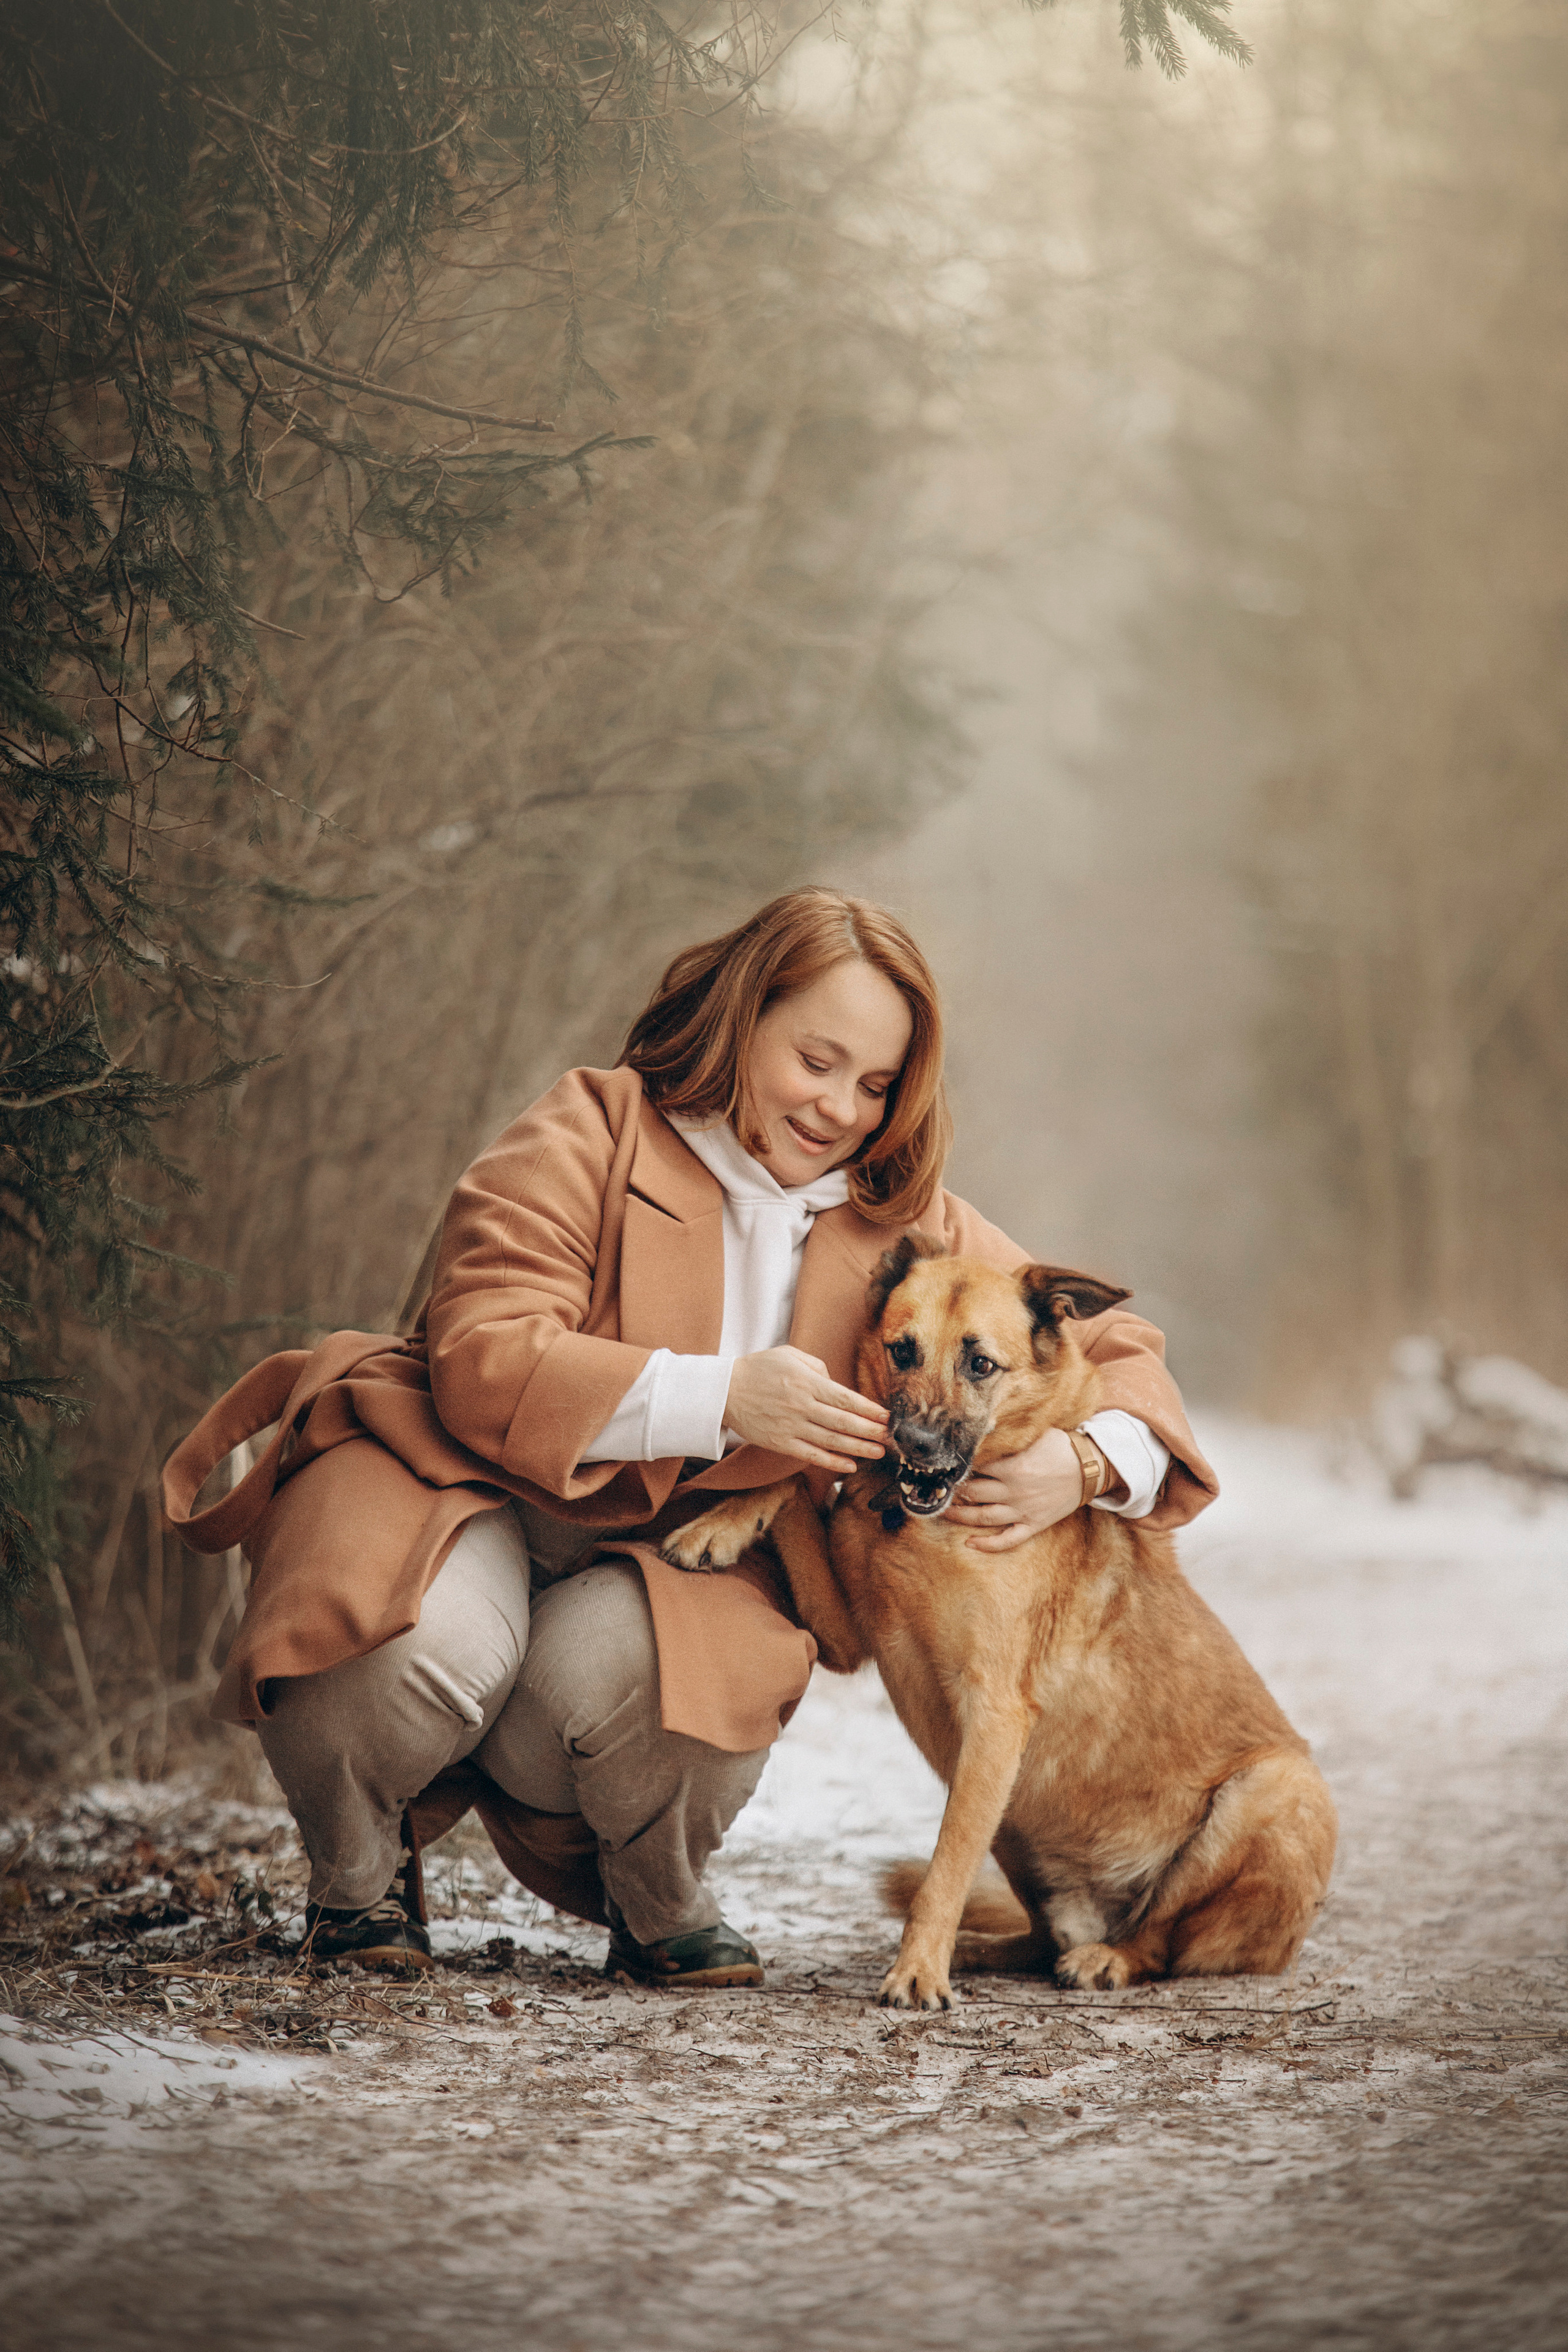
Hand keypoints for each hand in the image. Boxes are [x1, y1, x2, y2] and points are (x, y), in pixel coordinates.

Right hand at [724, 1347, 888, 1475]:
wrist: (724, 1391)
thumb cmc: (758, 1369)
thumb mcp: (788, 1354)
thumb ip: (817, 1365)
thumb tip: (837, 1382)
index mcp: (806, 1381)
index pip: (846, 1398)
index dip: (869, 1409)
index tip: (886, 1416)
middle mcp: (802, 1405)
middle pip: (843, 1421)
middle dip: (870, 1430)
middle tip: (890, 1436)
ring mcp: (791, 1426)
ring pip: (831, 1440)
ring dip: (858, 1448)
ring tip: (878, 1452)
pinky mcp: (781, 1442)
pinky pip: (811, 1454)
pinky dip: (832, 1461)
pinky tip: (849, 1465)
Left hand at [944, 1426, 1084, 1551]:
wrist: (1092, 1468)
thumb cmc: (1063, 1447)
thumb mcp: (1037, 1433)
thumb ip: (1011, 1434)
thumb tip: (987, 1424)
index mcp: (1013, 1467)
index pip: (976, 1467)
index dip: (960, 1466)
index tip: (947, 1465)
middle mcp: (1014, 1491)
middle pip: (973, 1494)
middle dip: (953, 1492)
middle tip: (938, 1489)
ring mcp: (1023, 1511)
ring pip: (983, 1518)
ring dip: (960, 1516)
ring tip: (943, 1512)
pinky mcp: (1033, 1524)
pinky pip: (1007, 1540)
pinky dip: (988, 1545)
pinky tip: (970, 1543)